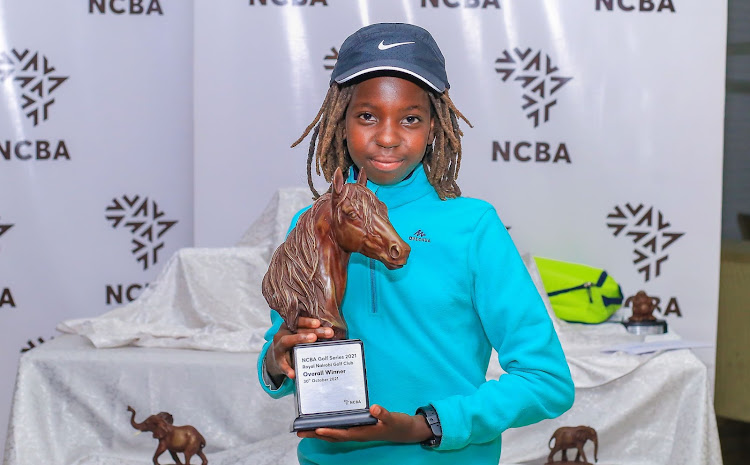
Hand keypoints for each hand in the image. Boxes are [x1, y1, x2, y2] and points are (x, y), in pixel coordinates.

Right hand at [265, 317, 333, 380]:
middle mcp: (282, 334)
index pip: (299, 321)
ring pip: (287, 341)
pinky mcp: (278, 361)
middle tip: (328, 332)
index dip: (308, 321)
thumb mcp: (300, 337)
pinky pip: (282, 365)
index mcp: (289, 327)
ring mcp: (278, 348)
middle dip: (314, 331)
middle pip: (297, 330)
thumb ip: (313, 334)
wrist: (277, 359)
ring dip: (300, 338)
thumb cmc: (293, 345)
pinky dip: (288, 369)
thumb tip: (332, 333)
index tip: (319, 323)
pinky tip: (293, 374)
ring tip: (313, 339)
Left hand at [296, 404, 432, 443]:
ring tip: (304, 429)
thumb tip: (375, 408)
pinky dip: (330, 427)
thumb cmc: (398, 425)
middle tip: (299, 431)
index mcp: (363, 433)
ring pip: (334, 434)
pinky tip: (323, 422)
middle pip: (333, 436)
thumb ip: (384, 414)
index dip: (329, 432)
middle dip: (316, 434)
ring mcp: (357, 432)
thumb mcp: (393, 419)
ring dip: (319, 432)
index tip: (316, 429)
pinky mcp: (359, 428)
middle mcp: (357, 434)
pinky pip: (340, 429)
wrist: (406, 431)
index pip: (342, 433)